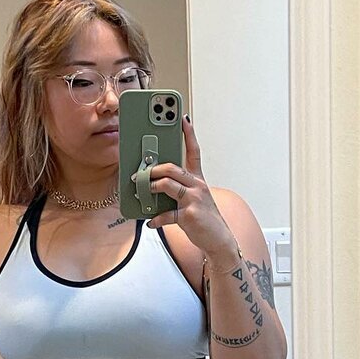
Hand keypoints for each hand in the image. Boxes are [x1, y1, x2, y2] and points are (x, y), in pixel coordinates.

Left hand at [138, 115, 235, 257]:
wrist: (219, 241)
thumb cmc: (204, 219)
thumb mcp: (192, 201)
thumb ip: (175, 192)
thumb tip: (152, 188)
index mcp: (197, 180)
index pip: (194, 151)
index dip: (188, 133)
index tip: (182, 117)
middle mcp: (197, 186)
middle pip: (173, 167)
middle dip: (153, 169)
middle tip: (140, 173)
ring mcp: (193, 200)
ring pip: (168, 185)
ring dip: (151, 187)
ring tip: (141, 191)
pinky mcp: (188, 215)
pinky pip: (166, 214)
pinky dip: (156, 219)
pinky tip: (150, 221)